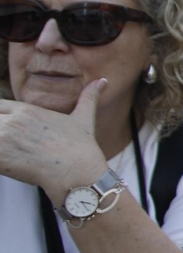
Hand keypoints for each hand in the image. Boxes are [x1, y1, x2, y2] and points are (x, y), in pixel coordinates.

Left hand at [0, 78, 108, 197]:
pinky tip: (7, 165)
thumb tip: (102, 80)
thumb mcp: (84, 118)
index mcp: (27, 111)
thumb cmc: (81, 148)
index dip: (0, 117)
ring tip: (9, 154)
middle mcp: (14, 121)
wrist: (78, 172)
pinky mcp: (1, 157)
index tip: (8, 128)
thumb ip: (88, 97)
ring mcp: (5, 138)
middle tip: (8, 145)